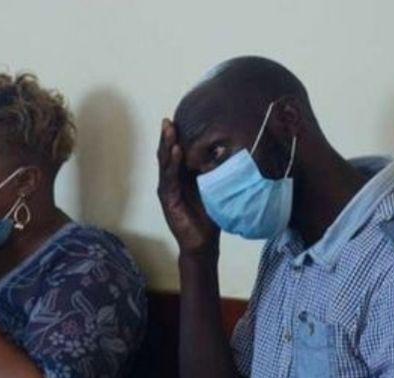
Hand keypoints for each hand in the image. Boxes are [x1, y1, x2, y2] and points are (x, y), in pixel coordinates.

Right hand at [156, 118, 218, 256]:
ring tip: (169, 130)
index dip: (175, 136)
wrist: (203, 242)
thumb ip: (215, 171)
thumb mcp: (214, 187)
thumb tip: (228, 149)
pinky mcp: (168, 200)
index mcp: (180, 176)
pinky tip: (176, 151)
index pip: (175, 152)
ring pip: (165, 164)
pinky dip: (172, 164)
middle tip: (168, 120)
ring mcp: (167, 190)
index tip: (178, 118)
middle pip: (167, 154)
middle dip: (167, 136)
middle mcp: (170, 181)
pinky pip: (169, 179)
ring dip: (167, 146)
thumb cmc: (208, 215)